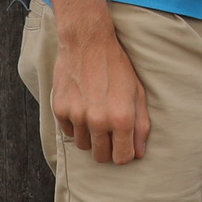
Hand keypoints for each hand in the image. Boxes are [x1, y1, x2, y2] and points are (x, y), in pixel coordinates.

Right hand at [51, 20, 152, 162]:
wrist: (88, 43)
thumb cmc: (117, 67)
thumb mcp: (137, 93)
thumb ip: (140, 125)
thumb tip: (140, 152)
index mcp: (121, 118)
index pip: (122, 158)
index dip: (124, 154)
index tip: (123, 146)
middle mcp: (98, 121)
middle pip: (101, 157)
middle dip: (107, 149)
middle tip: (109, 132)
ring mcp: (77, 116)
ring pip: (83, 146)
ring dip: (90, 137)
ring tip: (96, 116)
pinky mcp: (60, 110)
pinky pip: (68, 132)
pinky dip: (76, 126)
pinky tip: (83, 107)